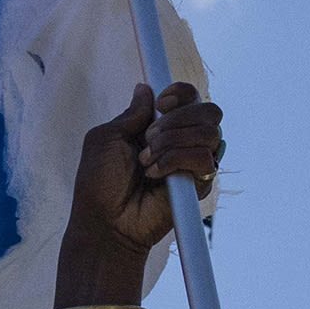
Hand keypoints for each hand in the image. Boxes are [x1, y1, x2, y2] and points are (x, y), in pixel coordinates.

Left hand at [67, 81, 223, 261]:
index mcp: (161, 126)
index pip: (190, 97)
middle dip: (177, 120)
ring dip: (172, 143)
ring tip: (146, 161)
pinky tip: (154, 175)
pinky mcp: (199, 183)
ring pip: (210, 133)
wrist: (104, 220)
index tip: (161, 103)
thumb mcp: (105, 139)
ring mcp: (193, 162)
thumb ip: (130, 115)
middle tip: (148, 139)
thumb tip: (146, 88)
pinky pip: (205, 159)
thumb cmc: (99, 183)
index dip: (182, 94)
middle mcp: (182, 141)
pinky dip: (174, 162)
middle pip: (209, 111)